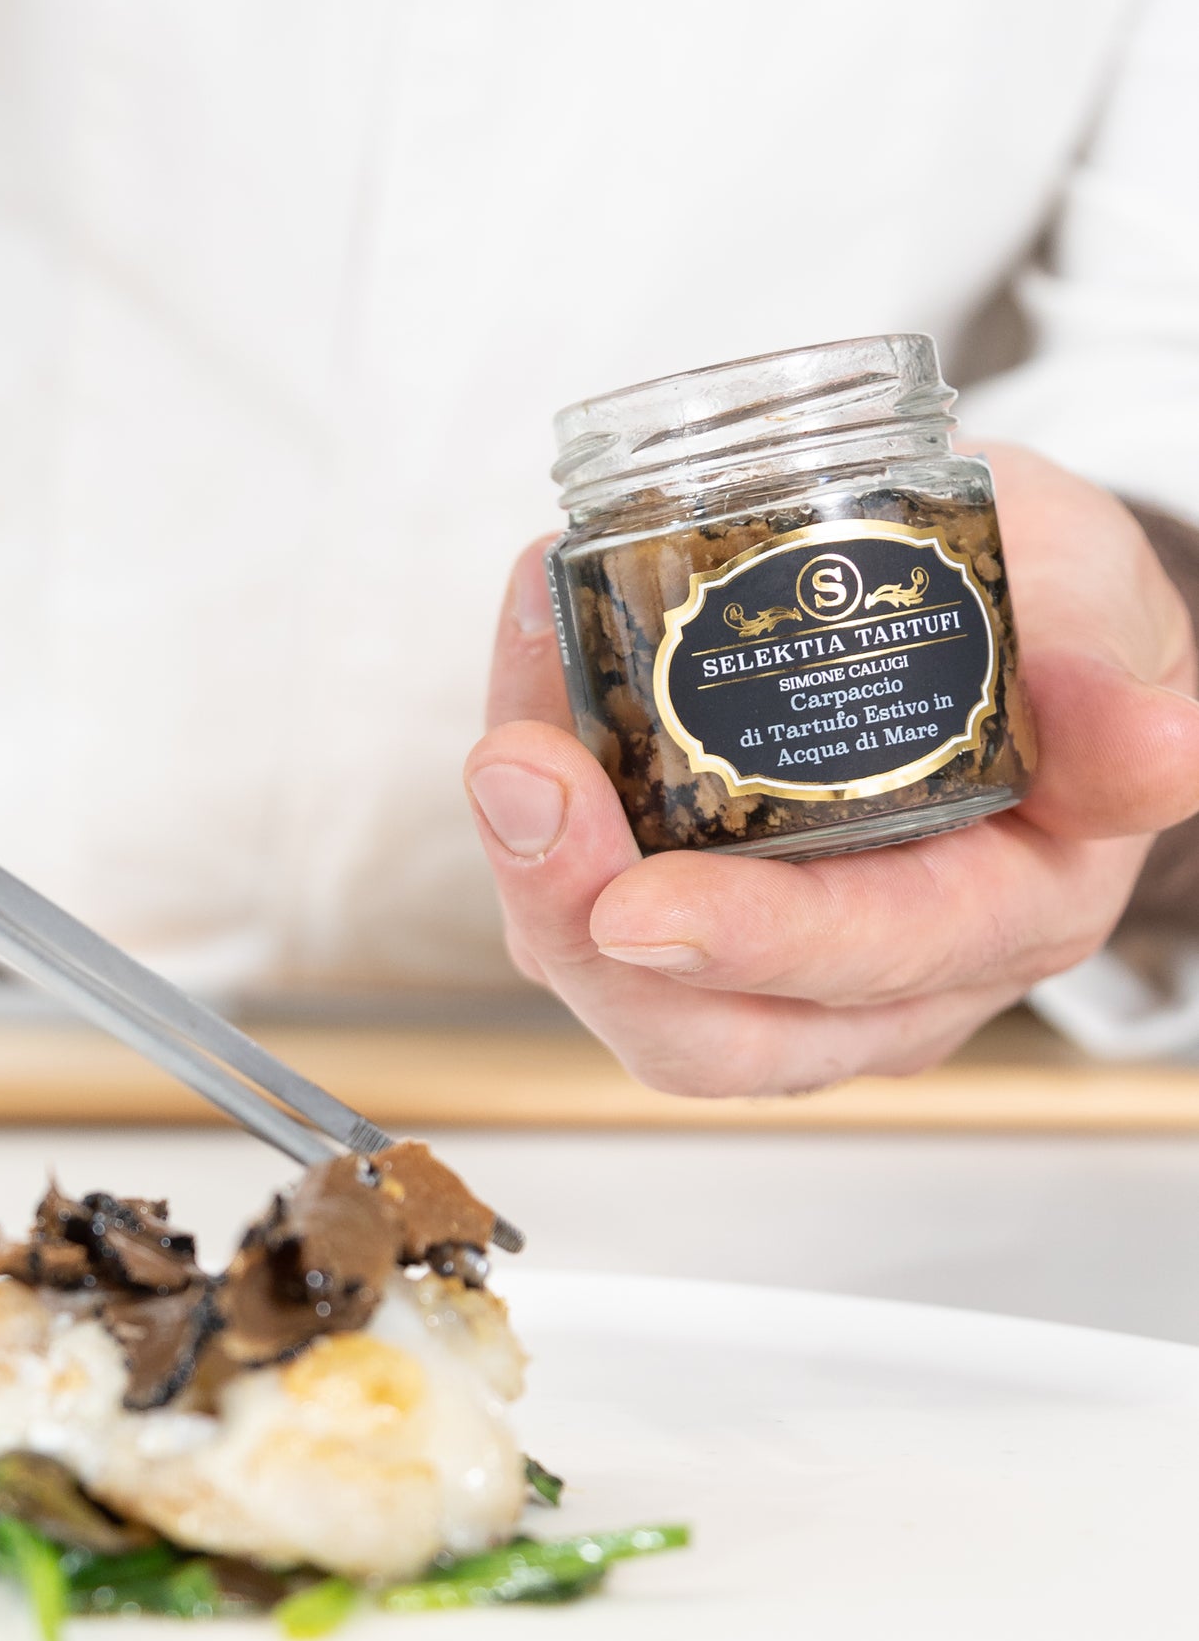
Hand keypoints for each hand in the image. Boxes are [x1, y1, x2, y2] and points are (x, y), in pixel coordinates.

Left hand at [465, 448, 1198, 1092]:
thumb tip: (1170, 743)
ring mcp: (769, 960)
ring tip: (508, 726)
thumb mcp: (1102, 611)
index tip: (642, 901)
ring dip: (533, 872)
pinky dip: (534, 809)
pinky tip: (528, 672)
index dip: (748, 943)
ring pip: (621, 987)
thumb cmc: (1058, 625)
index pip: (864, 962)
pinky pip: (579, 903)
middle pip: (704, 1029)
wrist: (1006, 615)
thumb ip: (1117, 678)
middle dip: (582, 924)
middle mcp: (878, 976)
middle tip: (519, 783)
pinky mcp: (682, 908)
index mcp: (1001, 917)